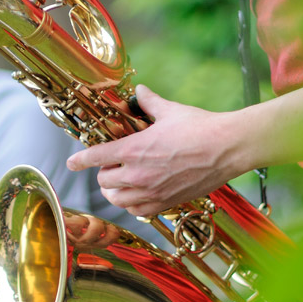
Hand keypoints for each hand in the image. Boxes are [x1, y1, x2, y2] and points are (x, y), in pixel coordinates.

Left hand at [66, 85, 240, 215]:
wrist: (230, 147)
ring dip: (113, 191)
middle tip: (111, 165)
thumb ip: (148, 102)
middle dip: (103, 172)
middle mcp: (138, 172)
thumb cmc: (202, 127)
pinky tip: (135, 195)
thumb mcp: (170, 111)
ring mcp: (151, 190)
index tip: (72, 163)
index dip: (79, 161)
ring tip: (119, 183)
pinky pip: (136, 211)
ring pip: (116, 199)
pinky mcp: (165, 203)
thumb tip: (139, 91)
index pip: (95, 157)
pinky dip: (130, 204)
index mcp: (134, 148)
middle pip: (103, 180)